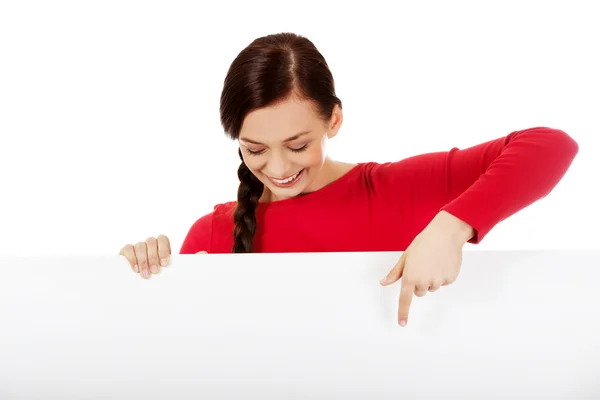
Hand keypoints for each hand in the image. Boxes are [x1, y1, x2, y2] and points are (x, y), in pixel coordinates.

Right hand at [120, 235, 207, 278]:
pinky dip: (131, 258)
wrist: (141, 285)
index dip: (164, 249)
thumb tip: (205, 253)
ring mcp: (136, 247)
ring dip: (143, 260)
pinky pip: (127, 248)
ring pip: (140, 245)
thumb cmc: (160, 276)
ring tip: (146, 275)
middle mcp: (149, 244)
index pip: (163, 238)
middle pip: (151, 241)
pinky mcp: (125, 253)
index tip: (166, 264)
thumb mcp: (173, 270)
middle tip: (156, 272)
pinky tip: (135, 269)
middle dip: (153, 257)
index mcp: (161, 246)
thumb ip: (187, 262)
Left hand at [380, 211, 474, 325]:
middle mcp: (424, 281)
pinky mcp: (450, 279)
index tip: (402, 324)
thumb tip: (383, 283)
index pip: (405, 299)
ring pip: (432, 287)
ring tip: (433, 261)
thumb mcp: (406, 257)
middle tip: (423, 265)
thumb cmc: (423, 243)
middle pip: (420, 292)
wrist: (445, 234)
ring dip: (432, 278)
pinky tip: (442, 262)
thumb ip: (395, 273)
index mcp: (410, 276)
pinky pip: (444, 282)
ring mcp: (438, 281)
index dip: (403, 312)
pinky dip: (443, 274)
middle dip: (420, 282)